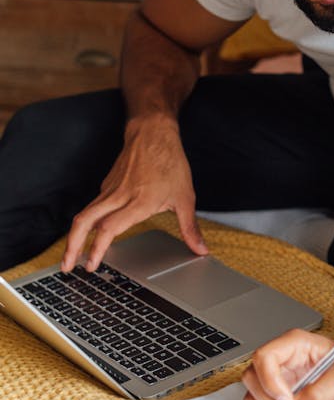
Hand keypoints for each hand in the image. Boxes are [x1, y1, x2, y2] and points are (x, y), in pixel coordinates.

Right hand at [61, 114, 207, 271]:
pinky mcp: (106, 185)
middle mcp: (119, 197)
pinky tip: (91, 234)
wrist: (153, 133)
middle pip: (85, 222)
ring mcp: (109, 190)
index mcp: (138, 202)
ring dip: (74, 237)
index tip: (92, 265)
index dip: (97, 249)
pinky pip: (93, 206)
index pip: (109, 228)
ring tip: (70, 256)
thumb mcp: (185, 197)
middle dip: (72, 246)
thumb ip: (190, 228)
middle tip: (66, 266)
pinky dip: (87, 223)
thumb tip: (200, 249)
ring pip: (85, 215)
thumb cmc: (169, 163)